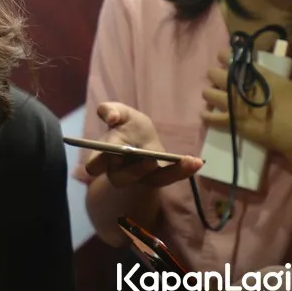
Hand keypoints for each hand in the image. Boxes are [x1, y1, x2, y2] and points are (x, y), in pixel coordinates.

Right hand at [84, 102, 204, 187]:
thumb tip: (111, 117)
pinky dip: (184, 171)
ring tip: (186, 160)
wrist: (142, 137)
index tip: (114, 152)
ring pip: (150, 181)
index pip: (94, 166)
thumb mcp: (119, 112)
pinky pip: (170, 178)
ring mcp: (140, 178)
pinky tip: (197, 161)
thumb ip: (109, 110)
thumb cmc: (127, 125)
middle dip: (135, 171)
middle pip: (121, 178)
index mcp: (102, 156)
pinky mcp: (158, 179)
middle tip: (150, 161)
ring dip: (169, 172)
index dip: (100, 162)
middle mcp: (118, 172)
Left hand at [201, 49, 291, 174]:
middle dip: (216, 75)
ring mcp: (232, 104)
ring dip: (210, 93)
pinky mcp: (231, 122)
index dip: (224, 56)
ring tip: (215, 95)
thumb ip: (279, 78)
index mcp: (254, 73)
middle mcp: (238, 85)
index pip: (228, 57)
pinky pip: (210, 118)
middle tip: (221, 80)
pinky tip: (205, 113)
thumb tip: (278, 76)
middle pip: (213, 74)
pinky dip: (206, 115)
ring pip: (207, 93)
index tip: (224, 58)